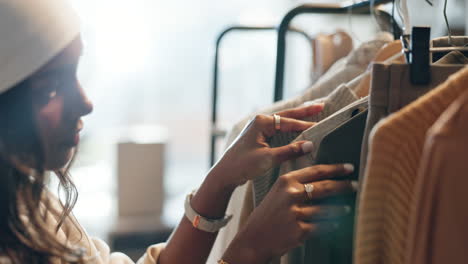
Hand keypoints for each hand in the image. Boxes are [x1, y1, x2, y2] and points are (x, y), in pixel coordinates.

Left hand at [214, 104, 323, 186]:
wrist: (225, 174)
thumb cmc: (242, 165)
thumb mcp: (267, 158)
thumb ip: (289, 151)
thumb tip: (310, 145)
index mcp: (261, 122)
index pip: (288, 122)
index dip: (306, 125)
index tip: (322, 127)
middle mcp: (260, 121)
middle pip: (287, 115)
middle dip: (304, 111)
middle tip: (322, 105)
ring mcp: (259, 128)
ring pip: (283, 121)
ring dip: (298, 118)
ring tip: (314, 111)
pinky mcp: (259, 136)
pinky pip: (278, 129)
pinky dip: (290, 127)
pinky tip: (298, 127)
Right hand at [223, 164, 355, 263]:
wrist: (254, 238)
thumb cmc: (268, 214)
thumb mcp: (277, 192)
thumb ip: (296, 183)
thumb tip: (323, 178)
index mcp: (286, 181)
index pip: (316, 171)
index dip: (335, 169)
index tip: (349, 167)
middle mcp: (291, 194)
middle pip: (325, 187)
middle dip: (343, 186)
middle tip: (355, 186)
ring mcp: (295, 213)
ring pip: (326, 209)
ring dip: (340, 209)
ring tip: (346, 209)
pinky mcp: (299, 230)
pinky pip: (322, 226)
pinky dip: (330, 225)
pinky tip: (335, 224)